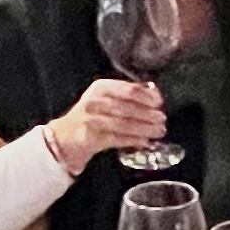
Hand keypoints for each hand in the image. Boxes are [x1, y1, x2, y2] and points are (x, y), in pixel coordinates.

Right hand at [50, 77, 167, 169]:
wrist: (67, 135)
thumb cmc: (93, 115)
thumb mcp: (107, 97)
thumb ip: (129, 95)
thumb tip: (155, 95)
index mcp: (101, 87)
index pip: (128, 89)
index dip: (146, 96)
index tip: (159, 102)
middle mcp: (95, 101)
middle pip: (127, 107)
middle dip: (148, 115)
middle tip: (162, 119)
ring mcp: (91, 119)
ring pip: (123, 124)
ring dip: (144, 129)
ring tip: (158, 131)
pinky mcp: (90, 137)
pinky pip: (116, 139)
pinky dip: (133, 140)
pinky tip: (144, 142)